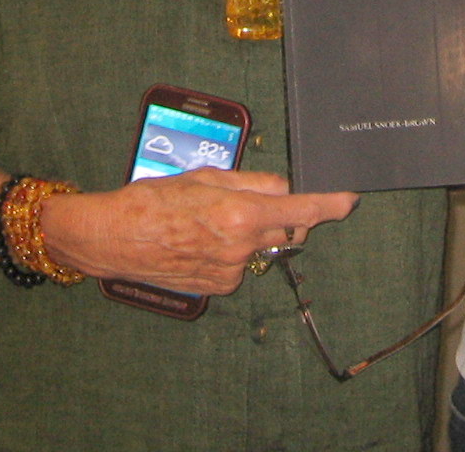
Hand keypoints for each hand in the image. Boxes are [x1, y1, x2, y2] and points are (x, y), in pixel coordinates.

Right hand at [44, 170, 357, 294]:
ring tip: (206, 222)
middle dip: (280, 215)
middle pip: (284, 229)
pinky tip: (200, 242)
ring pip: (259, 246)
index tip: (349, 199)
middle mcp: (241, 246)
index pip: (301, 210)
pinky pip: (239, 265)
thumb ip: (252, 182)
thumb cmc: (155, 199)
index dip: (330, 204)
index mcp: (241, 213)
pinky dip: (230, 252)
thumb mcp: (206, 177)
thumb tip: (283, 188)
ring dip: (248, 233)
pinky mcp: (218, 287)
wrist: (116, 238)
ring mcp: (230, 271)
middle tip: (247, 202)